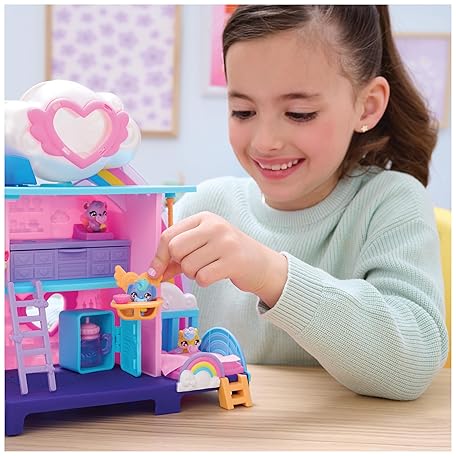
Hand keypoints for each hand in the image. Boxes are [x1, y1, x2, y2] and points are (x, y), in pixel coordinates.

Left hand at [149, 211, 287, 306]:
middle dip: (179, 263)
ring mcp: (225, 242)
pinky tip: (216, 274)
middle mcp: (214, 226)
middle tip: (191, 266)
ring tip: (208, 268)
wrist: (261, 263)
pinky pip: (202, 277)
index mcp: (204, 218)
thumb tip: (154, 271)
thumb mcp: (203, 245)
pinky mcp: (233, 261)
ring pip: (188, 265)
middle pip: (175, 248)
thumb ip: (178, 255)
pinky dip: (204, 281)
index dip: (158, 256)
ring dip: (193, 274)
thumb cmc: (228, 253)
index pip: (169, 235)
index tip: (156, 271)